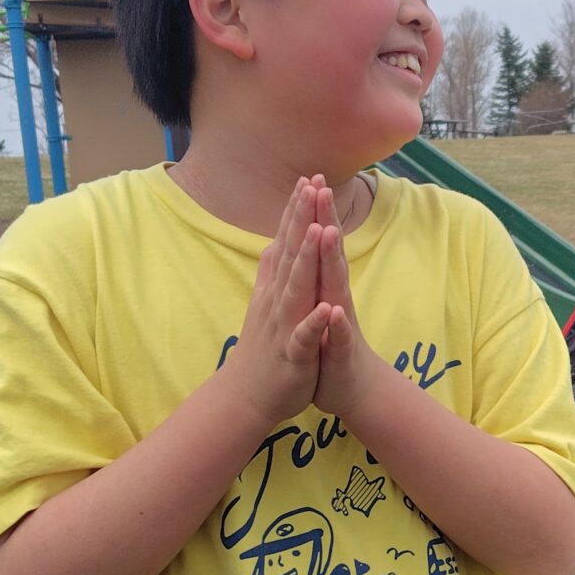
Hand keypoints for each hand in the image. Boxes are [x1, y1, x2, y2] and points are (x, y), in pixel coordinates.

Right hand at [218, 177, 333, 427]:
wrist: (248, 396)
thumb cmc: (264, 348)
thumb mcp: (268, 304)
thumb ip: (272, 274)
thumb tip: (272, 243)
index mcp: (278, 288)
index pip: (287, 243)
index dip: (297, 212)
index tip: (307, 178)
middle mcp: (278, 300)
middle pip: (291, 254)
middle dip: (302, 220)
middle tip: (311, 185)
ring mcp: (284, 325)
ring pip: (296, 288)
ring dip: (306, 260)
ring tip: (320, 231)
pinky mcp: (292, 354)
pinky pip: (304, 337)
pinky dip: (314, 324)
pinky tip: (326, 310)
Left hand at [310, 182, 386, 419]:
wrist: (351, 388)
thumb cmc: (328, 345)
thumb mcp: (315, 305)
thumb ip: (313, 275)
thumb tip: (305, 243)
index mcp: (324, 287)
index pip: (318, 244)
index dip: (314, 213)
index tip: (309, 179)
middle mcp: (335, 298)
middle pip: (330, 255)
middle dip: (327, 222)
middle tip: (323, 187)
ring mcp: (339, 323)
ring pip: (336, 289)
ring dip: (333, 262)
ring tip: (330, 234)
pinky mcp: (339, 351)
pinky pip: (338, 337)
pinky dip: (336, 324)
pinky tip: (335, 312)